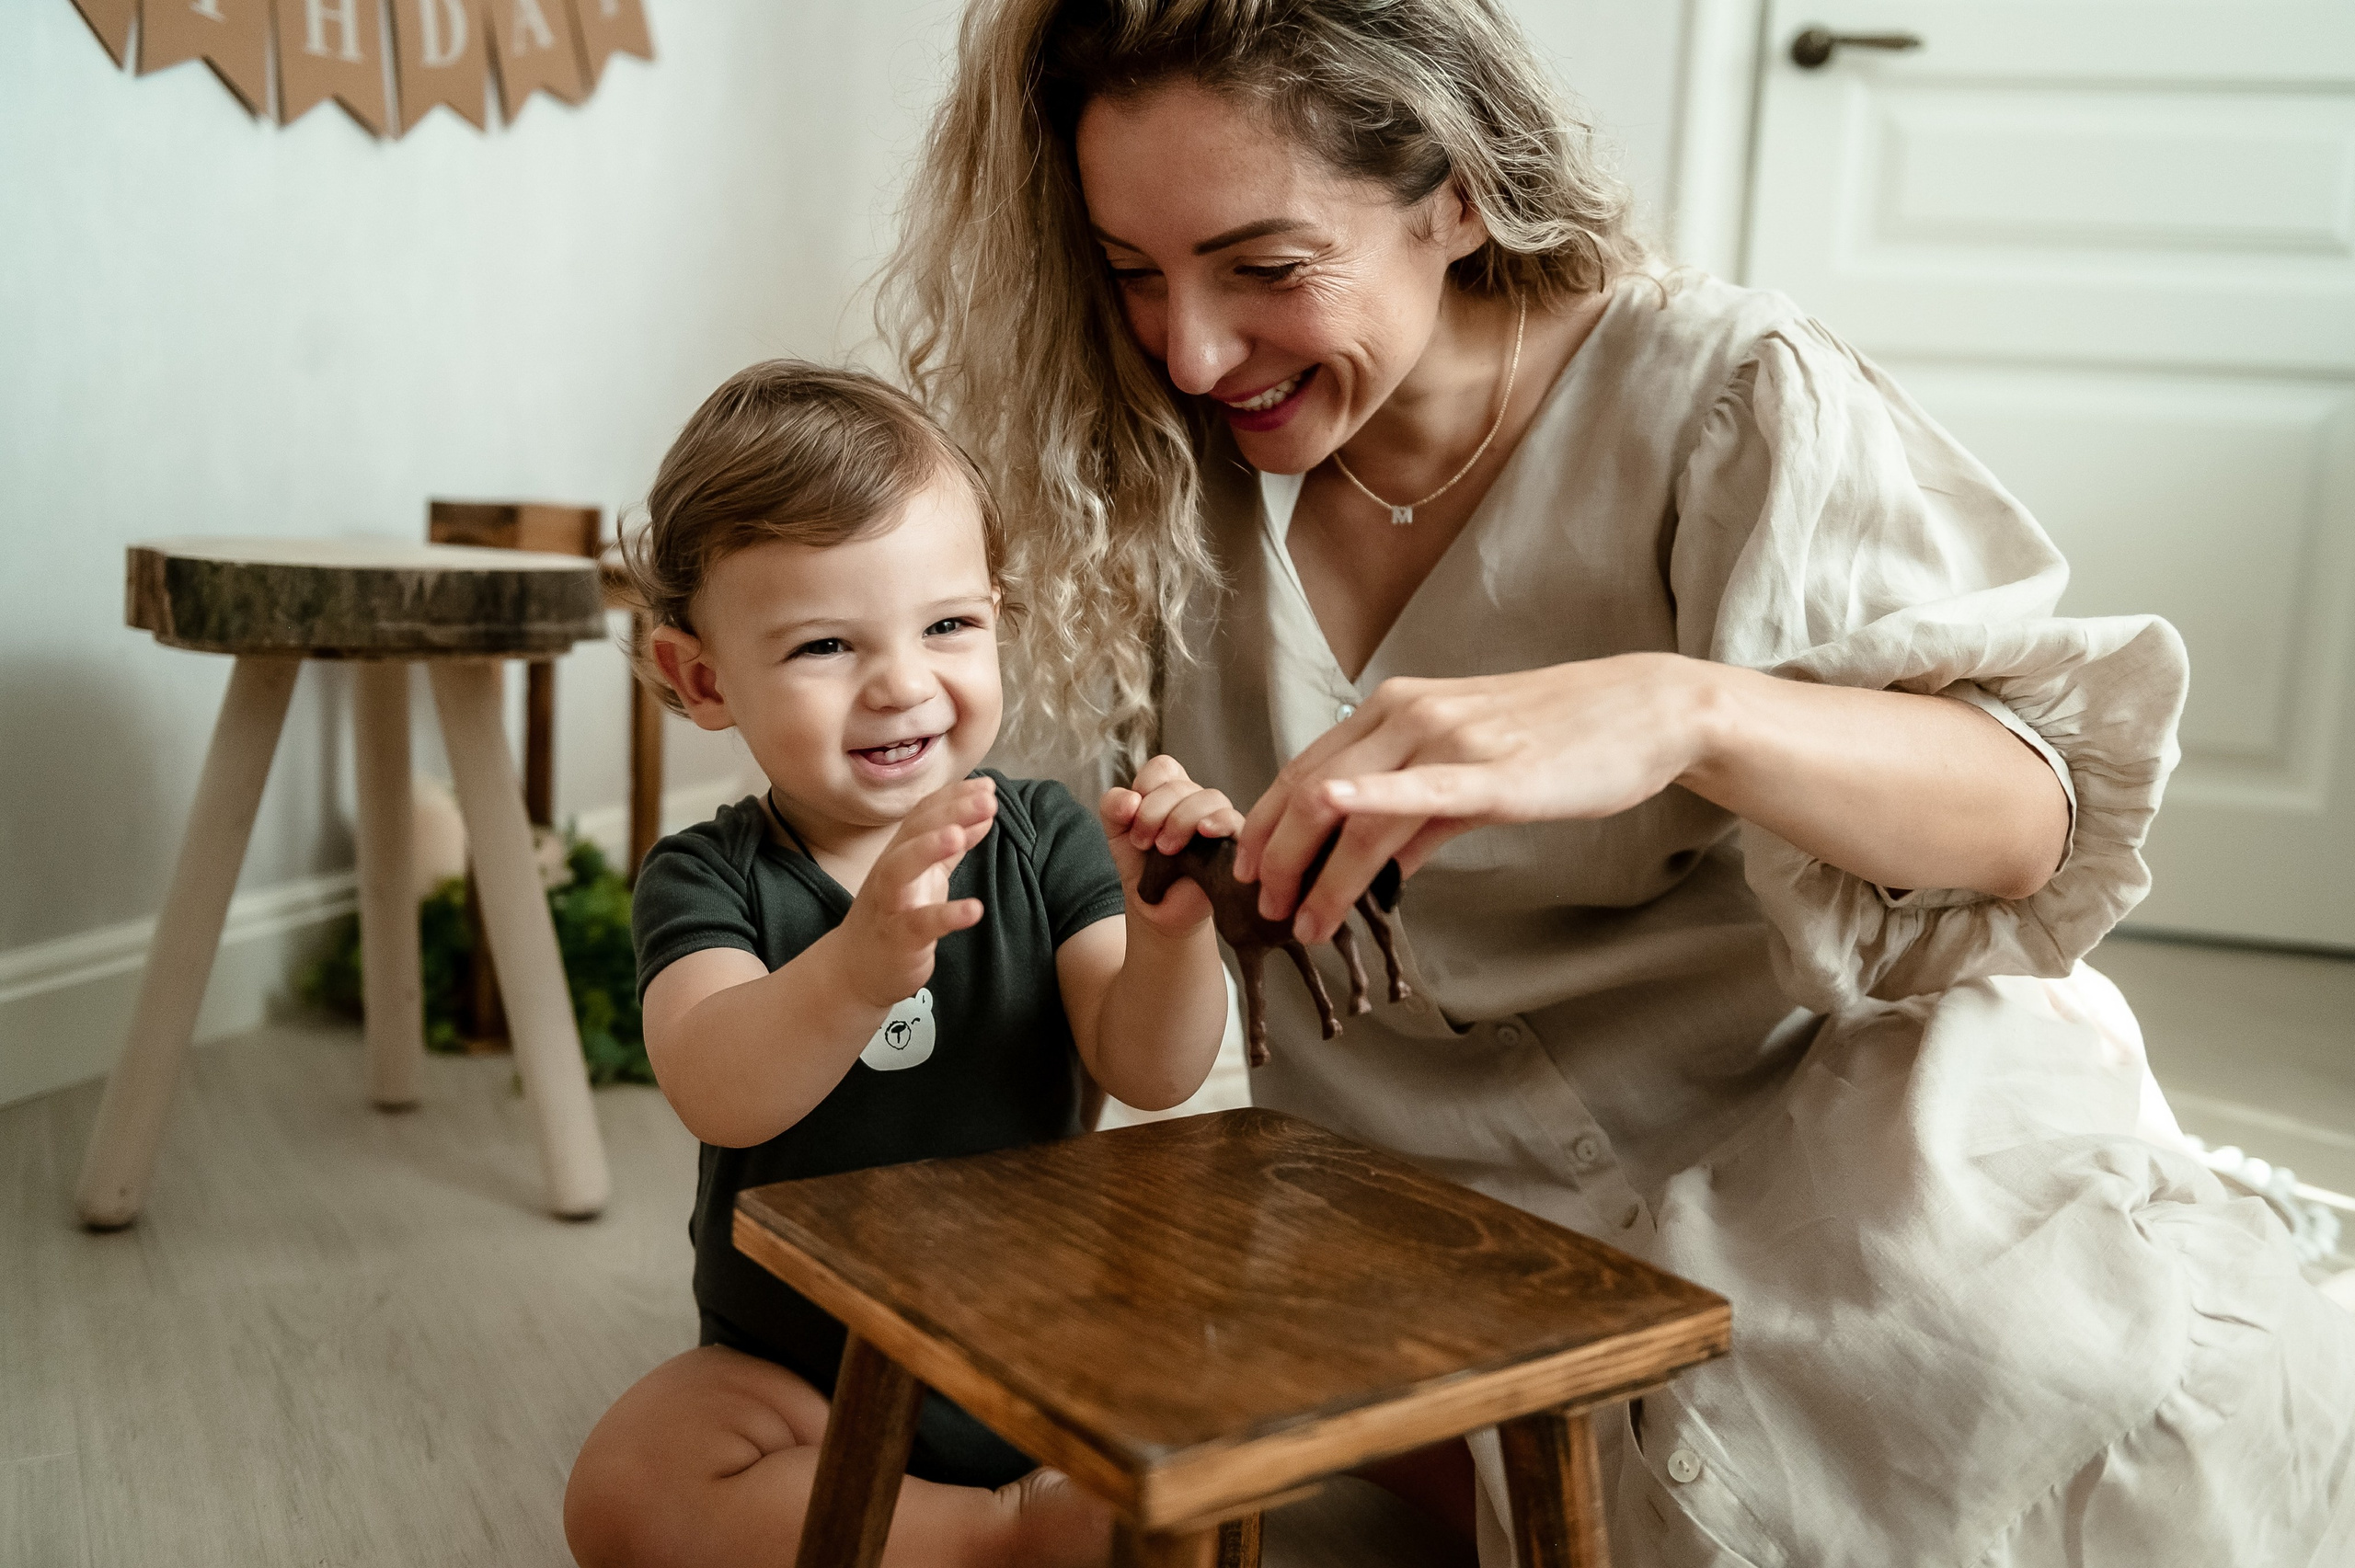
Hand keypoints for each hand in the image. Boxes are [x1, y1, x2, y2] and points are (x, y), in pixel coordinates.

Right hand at [833, 776, 996, 1005]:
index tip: (986, 785)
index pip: (925, 815)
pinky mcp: (897, 938)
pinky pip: (919, 923)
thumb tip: (983, 813)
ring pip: (902, 868)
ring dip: (930, 848)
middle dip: (950, 812)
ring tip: (959, 835)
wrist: (855, 969)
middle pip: (915, 832)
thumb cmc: (895, 915)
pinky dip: (946, 915)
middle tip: (987, 799)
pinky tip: (974, 909)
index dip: (954, 797)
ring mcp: (891, 903)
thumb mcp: (925, 875)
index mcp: (902, 853)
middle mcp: (891, 871)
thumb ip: (952, 846)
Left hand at [1098, 754, 1243, 937]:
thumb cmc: (1143, 866)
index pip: (1163, 768)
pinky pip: (1236, 821)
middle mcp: (1198, 801)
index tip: (1131, 817)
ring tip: (1165, 850)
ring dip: (1181, 820)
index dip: (1144, 787)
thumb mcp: (1117, 831)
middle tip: (1142, 843)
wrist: (1157, 907)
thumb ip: (1113, 806)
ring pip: (1210, 798)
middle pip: (1182, 785)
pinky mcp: (1235, 845)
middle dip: (1153, 813)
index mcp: (1171, 791)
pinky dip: (1219, 822)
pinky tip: (1203, 833)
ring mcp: (1219, 821)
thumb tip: (1130, 800)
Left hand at [1233, 655, 1713, 942]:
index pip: (1305, 768)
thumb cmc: (1562, 741)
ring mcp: (1448, 738)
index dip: (1268, 825)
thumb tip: (1384, 868)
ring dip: (1317, 872)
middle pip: (1310, 787)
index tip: (1251, 873)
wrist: (1643, 712)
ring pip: (1352, 804)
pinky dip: (1367, 804)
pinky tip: (1335, 817)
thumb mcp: (1471, 774)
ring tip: (1303, 922)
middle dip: (1276, 856)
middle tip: (1261, 909)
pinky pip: (1417, 790)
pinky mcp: (1492, 771)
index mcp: (1395, 708)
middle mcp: (1407, 714)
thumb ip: (1421, 816)